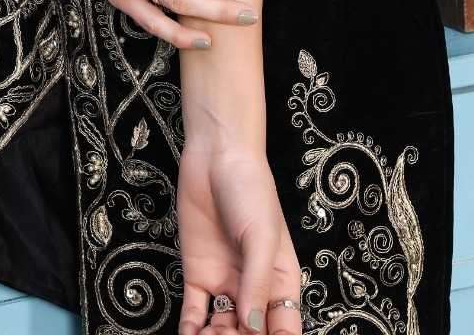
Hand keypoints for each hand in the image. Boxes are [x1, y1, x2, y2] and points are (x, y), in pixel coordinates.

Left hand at [175, 138, 302, 334]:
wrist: (216, 157)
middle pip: (250, 333)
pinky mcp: (197, 274)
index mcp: (280, 283)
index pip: (283, 328)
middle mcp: (253, 290)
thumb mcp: (262, 237)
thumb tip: (252, 328)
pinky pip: (194, 311)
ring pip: (222, 329)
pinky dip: (191, 329)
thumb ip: (257, 283)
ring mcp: (225, 283)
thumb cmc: (251, 192)